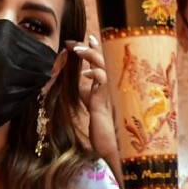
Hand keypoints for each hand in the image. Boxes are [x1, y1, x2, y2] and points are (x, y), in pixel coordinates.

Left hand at [71, 36, 120, 183]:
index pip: (100, 61)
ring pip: (105, 65)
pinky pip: (104, 81)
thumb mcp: (92, 105)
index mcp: (107, 85)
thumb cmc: (104, 128)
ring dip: (91, 55)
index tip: (76, 41)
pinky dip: (94, 73)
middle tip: (75, 42)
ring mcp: (112, 92)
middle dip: (90, 47)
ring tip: (77, 51)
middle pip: (104, 58)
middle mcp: (112, 86)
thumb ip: (87, 92)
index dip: (91, 48)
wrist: (113, 147)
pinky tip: (85, 74)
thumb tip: (78, 82)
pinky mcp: (108, 101)